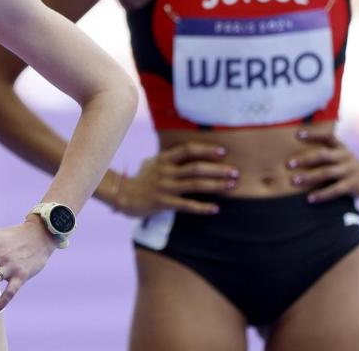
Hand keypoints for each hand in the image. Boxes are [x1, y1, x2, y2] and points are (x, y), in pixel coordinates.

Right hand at [115, 143, 237, 216]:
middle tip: (235, 172)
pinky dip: (202, 207)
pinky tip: (215, 209)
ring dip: (216, 185)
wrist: (123, 196)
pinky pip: (187, 205)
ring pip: (195, 185)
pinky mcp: (163, 203)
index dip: (206, 149)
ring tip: (231, 186)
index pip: (187, 150)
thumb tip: (186, 152)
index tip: (223, 152)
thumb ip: (168, 158)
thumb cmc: (141, 179)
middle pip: (196, 167)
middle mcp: (165, 171)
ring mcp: (165, 187)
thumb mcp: (152, 163)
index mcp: (163, 159)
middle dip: (218, 169)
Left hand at [288, 129, 358, 202]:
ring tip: (294, 181)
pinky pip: (335, 190)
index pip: (327, 136)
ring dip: (309, 176)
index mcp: (342, 148)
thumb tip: (302, 155)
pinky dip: (321, 195)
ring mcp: (350, 170)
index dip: (313, 134)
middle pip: (323, 155)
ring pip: (326, 173)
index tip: (297, 134)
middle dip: (304, 159)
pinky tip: (310, 198)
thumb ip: (328, 154)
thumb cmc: (354, 166)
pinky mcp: (353, 184)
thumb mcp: (344, 155)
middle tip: (288, 164)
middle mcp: (345, 157)